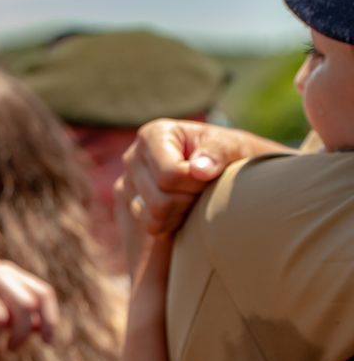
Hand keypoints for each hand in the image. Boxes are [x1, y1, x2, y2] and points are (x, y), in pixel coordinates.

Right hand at [117, 119, 290, 236]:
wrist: (223, 170)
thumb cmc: (228, 155)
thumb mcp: (233, 146)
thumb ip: (219, 152)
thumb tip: (199, 170)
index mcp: (154, 135)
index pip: (169, 176)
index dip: (195, 185)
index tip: (209, 178)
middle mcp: (133, 157)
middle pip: (159, 199)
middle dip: (189, 200)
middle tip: (204, 190)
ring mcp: (127, 181)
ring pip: (153, 216)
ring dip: (181, 213)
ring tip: (194, 199)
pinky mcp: (129, 202)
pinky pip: (150, 225)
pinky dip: (171, 223)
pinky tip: (182, 210)